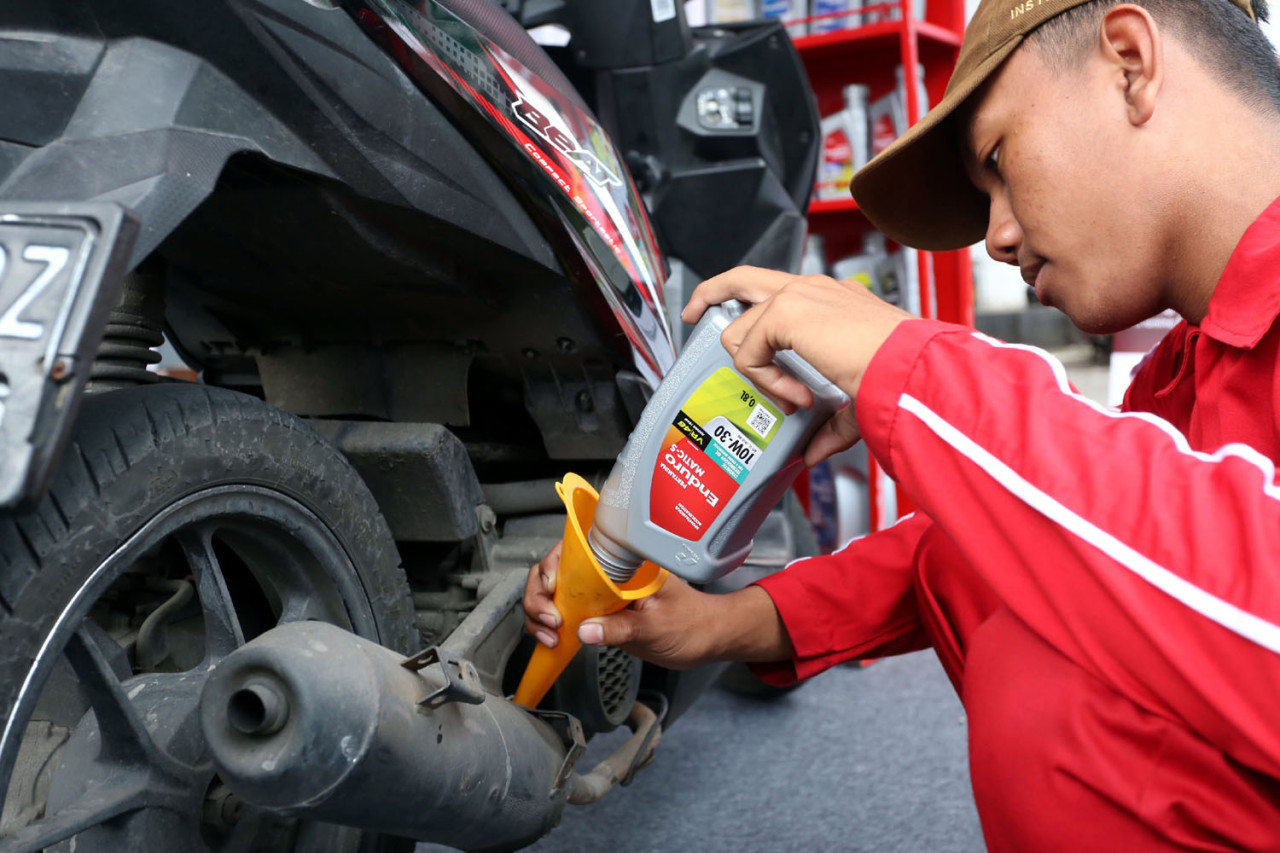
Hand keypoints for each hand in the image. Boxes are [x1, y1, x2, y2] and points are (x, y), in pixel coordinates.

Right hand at [522, 542, 792, 669]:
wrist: (708, 639)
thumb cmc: (692, 623)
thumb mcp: (657, 627)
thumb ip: (621, 629)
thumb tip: (583, 631)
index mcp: (621, 563)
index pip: (574, 551)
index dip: (553, 568)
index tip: (553, 592)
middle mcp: (604, 573)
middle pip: (554, 571)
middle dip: (540, 595)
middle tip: (551, 623)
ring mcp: (598, 594)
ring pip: (553, 594)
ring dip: (539, 614)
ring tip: (550, 639)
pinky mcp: (598, 615)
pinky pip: (564, 615)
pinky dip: (549, 627)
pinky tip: (551, 642)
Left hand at [682, 266, 913, 465]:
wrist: (910, 367)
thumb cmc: (899, 375)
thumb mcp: (855, 400)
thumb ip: (828, 425)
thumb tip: (810, 454)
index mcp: (832, 299)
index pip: (776, 293)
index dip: (752, 317)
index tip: (744, 347)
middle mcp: (813, 289)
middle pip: (740, 278)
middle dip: (709, 294)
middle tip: (693, 316)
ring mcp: (797, 295)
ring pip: (740, 329)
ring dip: (758, 373)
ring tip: (795, 399)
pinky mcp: (785, 312)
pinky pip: (750, 351)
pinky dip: (766, 380)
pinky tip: (798, 396)